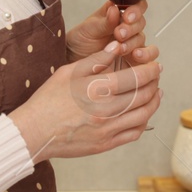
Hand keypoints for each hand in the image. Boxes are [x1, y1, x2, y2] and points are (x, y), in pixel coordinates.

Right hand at [9, 41, 162, 159]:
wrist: (34, 132)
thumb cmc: (48, 100)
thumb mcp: (69, 72)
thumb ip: (97, 59)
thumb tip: (117, 47)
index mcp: (98, 89)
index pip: (137, 78)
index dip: (151, 70)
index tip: (155, 65)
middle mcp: (107, 110)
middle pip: (144, 96)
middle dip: (155, 83)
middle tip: (157, 76)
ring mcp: (108, 129)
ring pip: (143, 115)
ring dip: (154, 102)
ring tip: (156, 93)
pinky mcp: (105, 144)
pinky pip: (134, 133)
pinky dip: (144, 122)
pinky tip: (143, 113)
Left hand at [67, 0, 155, 69]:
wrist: (74, 63)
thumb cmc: (80, 43)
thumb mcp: (87, 30)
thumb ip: (104, 22)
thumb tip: (114, 9)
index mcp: (118, 15)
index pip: (135, 5)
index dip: (135, 9)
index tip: (126, 16)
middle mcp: (128, 29)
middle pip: (141, 22)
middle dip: (131, 28)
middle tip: (118, 34)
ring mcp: (132, 45)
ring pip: (143, 39)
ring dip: (135, 42)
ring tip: (121, 48)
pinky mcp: (135, 62)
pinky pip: (149, 58)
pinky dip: (146, 56)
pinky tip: (135, 56)